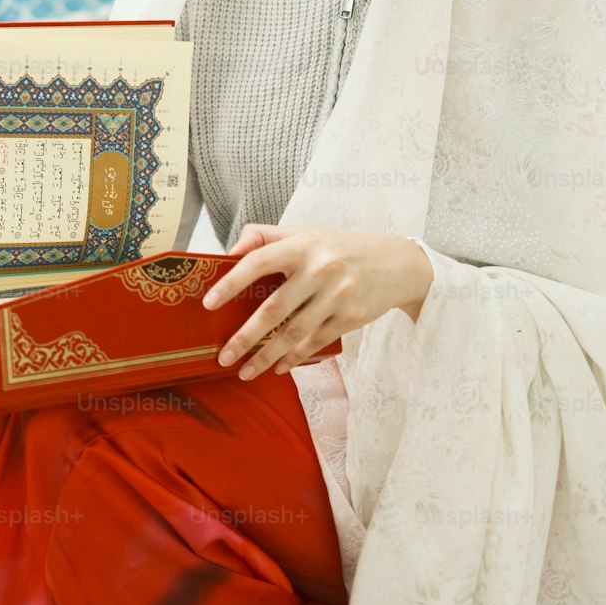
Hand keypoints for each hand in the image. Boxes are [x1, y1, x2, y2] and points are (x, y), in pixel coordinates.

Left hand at [201, 224, 434, 381]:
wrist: (397, 263)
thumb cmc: (341, 247)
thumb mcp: (306, 233)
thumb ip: (266, 237)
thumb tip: (231, 252)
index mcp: (303, 245)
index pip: (259, 261)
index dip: (232, 282)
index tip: (209, 302)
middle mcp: (320, 270)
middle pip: (274, 309)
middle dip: (245, 337)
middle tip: (223, 356)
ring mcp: (337, 296)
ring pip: (293, 333)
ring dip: (266, 356)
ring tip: (244, 371)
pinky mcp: (350, 318)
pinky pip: (315, 343)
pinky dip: (294, 358)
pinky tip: (278, 368)